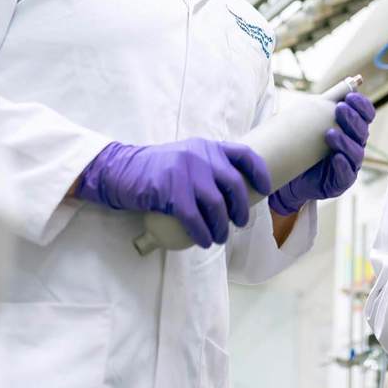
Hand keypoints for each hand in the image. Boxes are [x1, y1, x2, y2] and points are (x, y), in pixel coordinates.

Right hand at [76, 139, 271, 247]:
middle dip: (241, 208)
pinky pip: (195, 218)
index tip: (266, 189)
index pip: (243, 154)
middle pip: (234, 184)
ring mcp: (185, 172)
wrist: (121, 171)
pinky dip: (203, 233)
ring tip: (220, 238)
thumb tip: (232, 191)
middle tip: (239, 223)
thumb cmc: (156, 169)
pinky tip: (204, 241)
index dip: (259, 172)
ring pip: (216, 205)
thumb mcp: (185, 157)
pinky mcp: (170, 191)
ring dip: (222, 226)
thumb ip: (206, 165)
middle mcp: (200, 156)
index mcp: (207, 146)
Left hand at [269, 92, 374, 214]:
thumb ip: (325, 108)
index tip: (350, 96)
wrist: (291, 175)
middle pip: (362, 131)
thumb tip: (340, 86)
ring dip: (345, 141)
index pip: (366, 115)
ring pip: (356, 152)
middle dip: (353, 119)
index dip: (362, 105)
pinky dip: (342, 165)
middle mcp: (355, 146)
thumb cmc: (304, 146)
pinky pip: (347, 174)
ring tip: (330, 134)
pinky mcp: (342, 182)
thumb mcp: (313, 123)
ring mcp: (350, 165)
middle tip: (340, 109)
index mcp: (353, 129)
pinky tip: (335, 157)